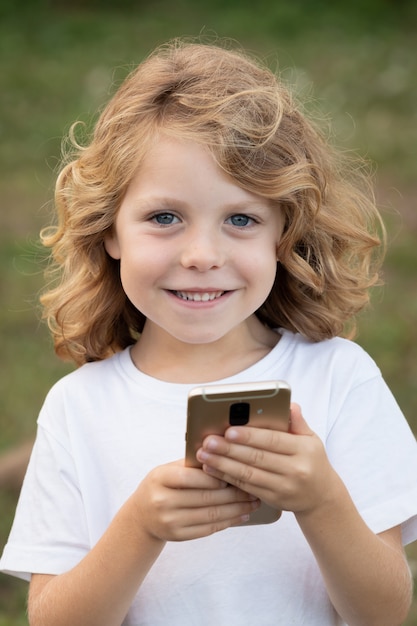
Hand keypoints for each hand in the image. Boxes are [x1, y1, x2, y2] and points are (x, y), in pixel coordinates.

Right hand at [131, 460, 259, 541]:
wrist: (142, 515)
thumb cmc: (162, 485)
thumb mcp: (169, 469)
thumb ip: (193, 464)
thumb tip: (226, 454)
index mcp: (161, 478)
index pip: (192, 476)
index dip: (216, 476)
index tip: (237, 472)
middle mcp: (162, 501)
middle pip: (205, 497)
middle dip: (234, 494)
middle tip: (254, 488)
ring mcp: (169, 521)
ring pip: (211, 515)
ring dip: (236, 509)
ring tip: (253, 502)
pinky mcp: (178, 536)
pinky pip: (208, 529)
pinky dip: (228, 522)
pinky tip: (241, 515)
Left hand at [196, 404, 336, 514]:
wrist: (321, 497)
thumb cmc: (311, 460)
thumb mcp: (310, 439)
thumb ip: (297, 422)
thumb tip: (289, 405)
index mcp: (304, 450)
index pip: (273, 441)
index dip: (250, 436)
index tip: (229, 430)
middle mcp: (295, 470)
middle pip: (257, 458)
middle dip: (229, 449)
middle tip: (208, 441)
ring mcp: (284, 487)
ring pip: (248, 475)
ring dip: (222, 465)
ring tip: (204, 455)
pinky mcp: (273, 499)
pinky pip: (246, 487)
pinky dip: (227, 478)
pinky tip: (212, 470)